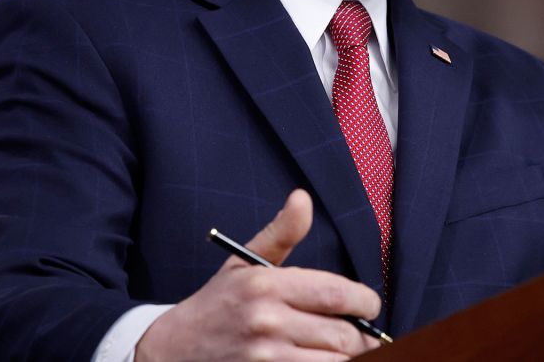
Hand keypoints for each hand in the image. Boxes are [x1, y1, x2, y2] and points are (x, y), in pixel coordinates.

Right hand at [135, 189, 381, 361]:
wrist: (173, 349)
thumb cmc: (217, 303)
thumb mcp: (243, 262)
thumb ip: (280, 233)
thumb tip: (303, 198)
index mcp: (266, 284)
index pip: (336, 294)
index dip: (365, 302)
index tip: (370, 306)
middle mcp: (267, 321)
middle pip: (342, 334)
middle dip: (362, 336)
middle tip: (365, 334)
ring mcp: (266, 357)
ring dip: (349, 358)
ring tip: (349, 350)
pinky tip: (324, 359)